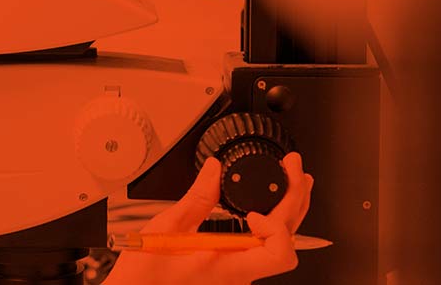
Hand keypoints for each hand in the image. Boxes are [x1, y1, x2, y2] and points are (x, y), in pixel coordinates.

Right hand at [107, 152, 313, 284]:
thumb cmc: (145, 277)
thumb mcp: (167, 230)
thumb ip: (196, 199)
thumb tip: (214, 171)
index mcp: (228, 268)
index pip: (279, 253)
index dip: (276, 226)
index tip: (254, 210)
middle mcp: (240, 275)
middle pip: (287, 242)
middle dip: (295, 199)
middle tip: (295, 168)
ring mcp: (238, 274)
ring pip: (279, 245)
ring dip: (289, 211)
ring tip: (293, 181)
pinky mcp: (232, 269)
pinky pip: (262, 248)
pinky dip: (272, 223)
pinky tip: (268, 206)